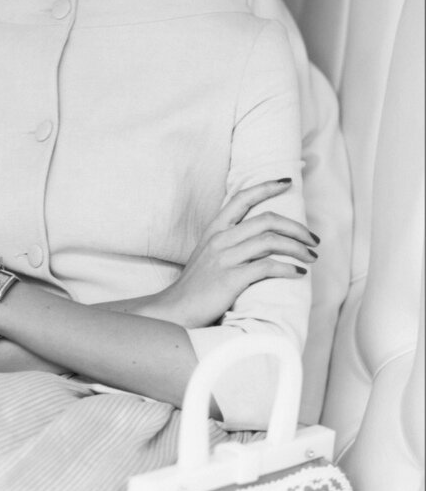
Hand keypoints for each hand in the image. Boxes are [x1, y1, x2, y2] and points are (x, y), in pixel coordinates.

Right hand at [150, 179, 316, 328]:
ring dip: (297, 248)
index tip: (287, 183)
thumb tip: (261, 237)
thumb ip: (230, 241)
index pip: (242, 198)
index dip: (266, 187)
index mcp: (214, 229)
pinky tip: (298, 274)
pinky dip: (288, 269)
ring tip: (311, 257)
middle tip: (313, 239)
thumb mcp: (209, 254)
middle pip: (266, 220)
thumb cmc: (197, 284)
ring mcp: (224, 258)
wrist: (176, 308)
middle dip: (296, 227)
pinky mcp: (230, 279)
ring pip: (270, 242)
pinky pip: (266, 267)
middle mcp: (220, 239)